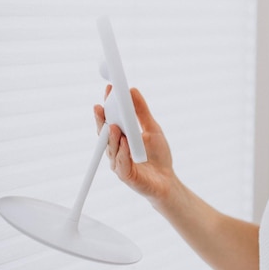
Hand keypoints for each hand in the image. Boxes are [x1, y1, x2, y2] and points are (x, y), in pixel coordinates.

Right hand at [94, 86, 174, 203]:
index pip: (109, 119)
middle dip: (102, 119)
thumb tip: (133, 90)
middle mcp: (115, 150)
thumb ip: (142, 111)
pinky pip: (121, 164)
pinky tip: (125, 143)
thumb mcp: (152, 128)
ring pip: (111, 149)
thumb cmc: (158, 155)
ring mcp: (118, 163)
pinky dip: (122, 153)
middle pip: (104, 133)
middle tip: (101, 106)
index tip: (110, 90)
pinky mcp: (126, 176)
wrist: (167, 180)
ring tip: (113, 126)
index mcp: (120, 138)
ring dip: (112, 137)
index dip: (108, 105)